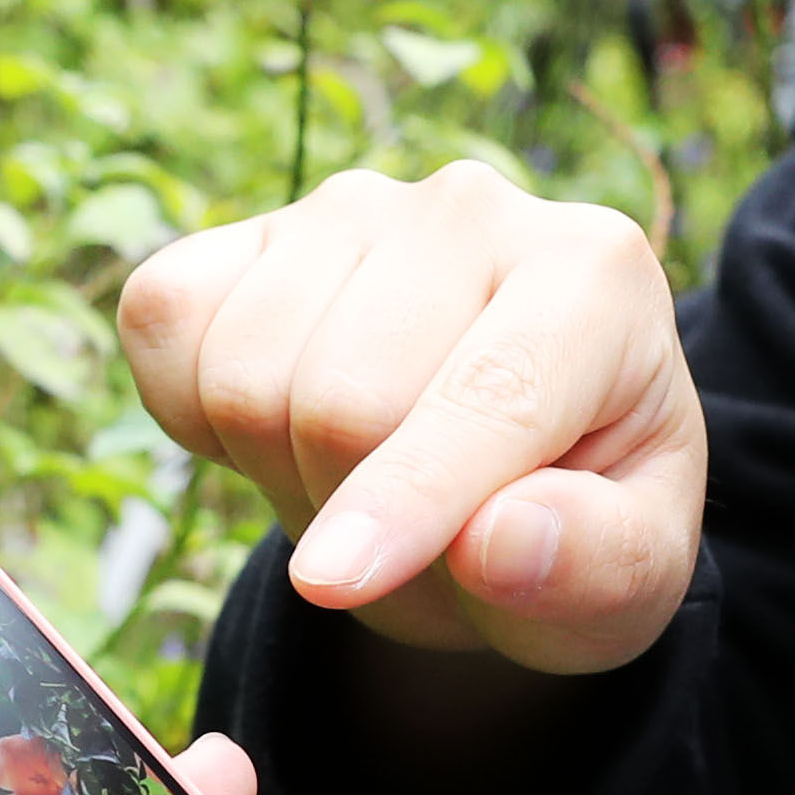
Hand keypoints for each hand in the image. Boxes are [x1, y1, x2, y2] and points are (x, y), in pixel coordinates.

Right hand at [118, 164, 701, 670]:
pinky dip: (192, 411)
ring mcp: (350, 209)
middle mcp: (472, 210)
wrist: (501, 477)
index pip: (482, 397)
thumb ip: (593, 566)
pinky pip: (165, 323)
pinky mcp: (247, 230)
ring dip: (281, 475)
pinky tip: (278, 427)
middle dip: (356, 518)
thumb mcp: (630, 585)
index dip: (406, 500)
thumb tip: (499, 540)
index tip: (332, 582)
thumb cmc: (573, 524)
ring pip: (246, 376)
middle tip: (414, 550)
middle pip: (343, 402)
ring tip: (362, 488)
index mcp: (596, 277)